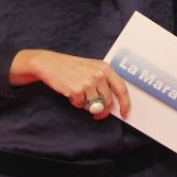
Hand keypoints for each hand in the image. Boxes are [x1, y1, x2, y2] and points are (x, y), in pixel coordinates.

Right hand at [9, 49, 130, 119]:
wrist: (51, 64)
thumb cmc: (73, 68)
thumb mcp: (93, 68)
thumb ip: (104, 83)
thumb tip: (111, 104)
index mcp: (106, 68)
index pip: (121, 89)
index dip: (125, 103)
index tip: (125, 113)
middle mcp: (99, 75)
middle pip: (107, 101)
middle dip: (102, 110)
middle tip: (96, 113)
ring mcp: (88, 82)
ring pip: (94, 105)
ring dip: (86, 104)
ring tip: (79, 93)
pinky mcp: (77, 90)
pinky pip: (80, 105)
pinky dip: (76, 102)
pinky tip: (71, 92)